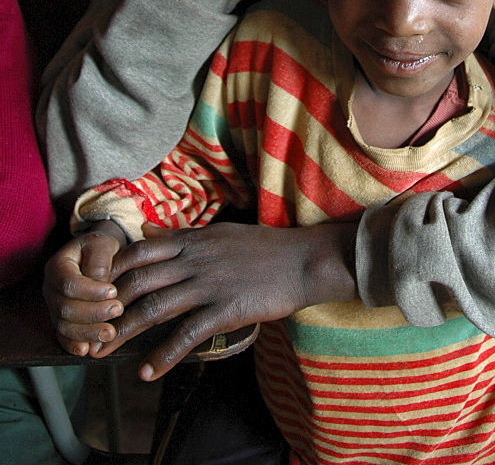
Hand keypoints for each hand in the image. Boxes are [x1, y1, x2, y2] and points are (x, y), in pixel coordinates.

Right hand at [42, 222, 126, 355]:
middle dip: (92, 313)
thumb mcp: (103, 244)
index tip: (113, 291)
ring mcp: (54, 307)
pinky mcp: (62, 321)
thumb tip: (100, 283)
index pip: (69, 283)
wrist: (98, 255)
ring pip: (64, 326)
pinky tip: (87, 349)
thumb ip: (99, 261)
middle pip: (65, 308)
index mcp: (58, 266)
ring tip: (110, 333)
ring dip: (87, 332)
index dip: (90, 291)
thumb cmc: (101, 248)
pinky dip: (74, 345)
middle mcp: (51, 288)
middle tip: (118, 310)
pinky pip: (63, 337)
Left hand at [92, 220, 357, 380]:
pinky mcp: (225, 309)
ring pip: (155, 308)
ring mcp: (209, 284)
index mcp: (193, 240)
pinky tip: (147, 370)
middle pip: (138, 281)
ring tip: (101, 351)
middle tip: (85, 328)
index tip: (92, 289)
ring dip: (124, 332)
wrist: (303, 260)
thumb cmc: (264, 247)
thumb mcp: (219, 231)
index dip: (111, 271)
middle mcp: (195, 259)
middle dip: (107, 306)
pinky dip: (163, 355)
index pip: (139, 251)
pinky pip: (187, 333)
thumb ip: (182, 234)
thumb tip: (147, 231)